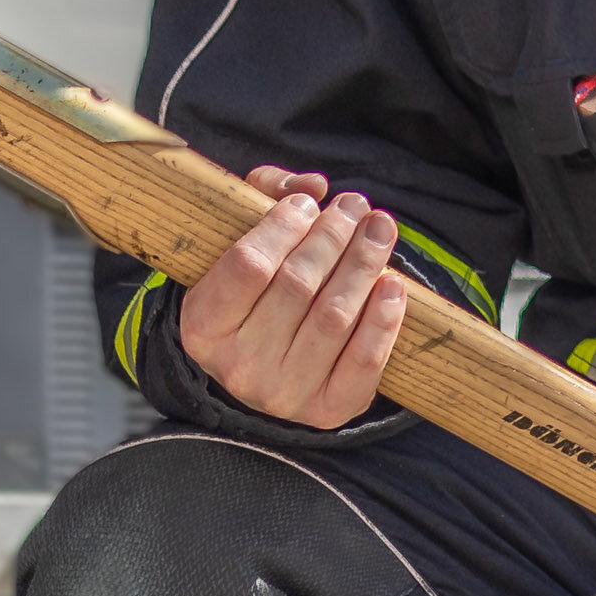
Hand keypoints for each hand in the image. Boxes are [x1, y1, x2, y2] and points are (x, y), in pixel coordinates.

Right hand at [176, 167, 408, 428]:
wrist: (263, 370)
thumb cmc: (254, 295)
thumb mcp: (240, 244)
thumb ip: (265, 200)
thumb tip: (311, 185)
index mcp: (203, 325)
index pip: (248, 265)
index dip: (284, 226)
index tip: (308, 202)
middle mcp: (238, 366)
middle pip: (298, 285)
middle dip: (334, 236)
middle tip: (355, 205)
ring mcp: (283, 394)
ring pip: (335, 316)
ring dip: (365, 264)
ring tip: (380, 229)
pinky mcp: (327, 410)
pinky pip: (363, 361)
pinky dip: (384, 319)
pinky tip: (393, 283)